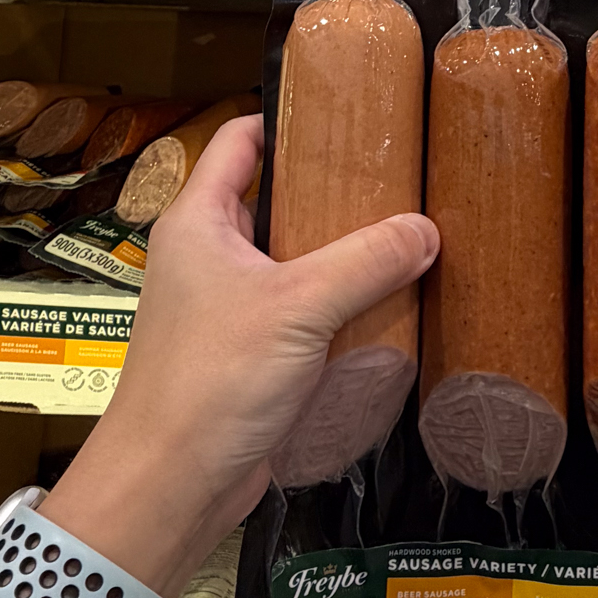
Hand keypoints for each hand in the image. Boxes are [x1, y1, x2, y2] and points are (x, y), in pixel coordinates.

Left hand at [40, 113, 436, 597]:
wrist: (170, 484)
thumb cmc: (212, 381)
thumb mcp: (298, 307)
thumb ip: (365, 261)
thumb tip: (428, 228)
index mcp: (198, 221)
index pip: (241, 140)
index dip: (290, 118)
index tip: (350, 113)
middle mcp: (206, 255)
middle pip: (273, 197)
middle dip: (333, 189)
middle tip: (398, 178)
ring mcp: (223, 306)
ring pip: (290, 258)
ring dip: (340, 252)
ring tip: (405, 235)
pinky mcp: (245, 353)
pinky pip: (297, 311)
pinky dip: (336, 304)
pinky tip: (386, 304)